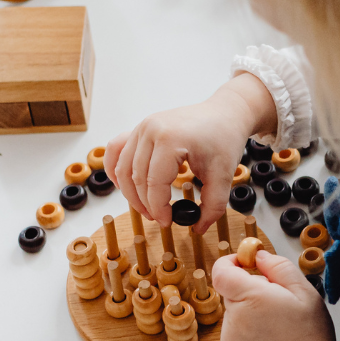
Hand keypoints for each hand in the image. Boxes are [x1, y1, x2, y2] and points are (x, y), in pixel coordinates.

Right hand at [105, 73, 276, 230]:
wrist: (224, 113)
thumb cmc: (224, 139)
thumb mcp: (223, 176)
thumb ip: (212, 206)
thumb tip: (197, 227)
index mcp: (171, 139)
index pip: (154, 183)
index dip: (158, 208)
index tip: (167, 222)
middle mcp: (150, 130)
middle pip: (136, 178)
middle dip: (145, 204)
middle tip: (158, 218)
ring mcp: (142, 127)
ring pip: (122, 168)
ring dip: (130, 193)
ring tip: (145, 207)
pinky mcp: (139, 128)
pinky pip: (116, 150)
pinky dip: (115, 170)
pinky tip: (124, 186)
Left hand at [212, 249, 339, 340]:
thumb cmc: (309, 333)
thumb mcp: (303, 290)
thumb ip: (278, 266)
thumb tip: (258, 256)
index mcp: (251, 298)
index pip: (221, 271)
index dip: (230, 263)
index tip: (245, 263)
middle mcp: (234, 318)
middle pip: (230, 292)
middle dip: (248, 290)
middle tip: (274, 301)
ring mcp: (229, 337)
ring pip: (232, 312)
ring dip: (247, 311)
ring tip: (273, 324)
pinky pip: (232, 330)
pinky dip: (245, 329)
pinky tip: (266, 337)